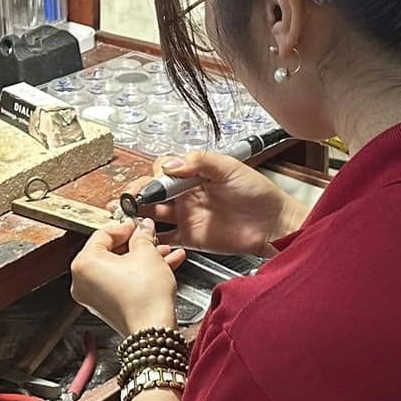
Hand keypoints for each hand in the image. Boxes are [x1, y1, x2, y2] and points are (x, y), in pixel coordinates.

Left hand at [71, 218, 185, 335]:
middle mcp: (82, 281)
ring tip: (163, 252)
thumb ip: (143, 236)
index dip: (125, 226)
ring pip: (119, 268)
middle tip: (151, 238)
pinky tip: (162, 267)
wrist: (152, 331)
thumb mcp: (147, 254)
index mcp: (84, 264)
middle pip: (110, 252)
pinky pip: (121, 282)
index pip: (103, 234)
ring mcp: (93, 296)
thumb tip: (143, 229)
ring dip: (143, 259)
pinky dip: (138, 274)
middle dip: (136, 244)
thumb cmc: (145, 297)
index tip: (138, 225)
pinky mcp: (106, 307)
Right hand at [126, 151, 308, 257]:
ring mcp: (187, 217)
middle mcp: (188, 195)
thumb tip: (171, 164)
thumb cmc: (259, 194)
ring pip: (153, 214)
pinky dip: (153, 239)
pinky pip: (166, 239)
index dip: (155, 175)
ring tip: (127, 214)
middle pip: (152, 192)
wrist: (274, 224)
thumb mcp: (230, 167)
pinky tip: (144, 235)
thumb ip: (201, 161)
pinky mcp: (191, 238)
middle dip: (137, 193)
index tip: (156, 181)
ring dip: (137, 214)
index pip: (163, 171)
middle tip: (131, 198)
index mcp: (195, 176)